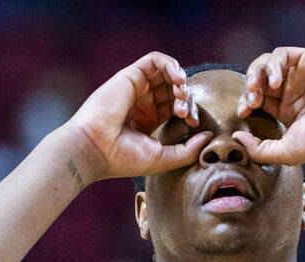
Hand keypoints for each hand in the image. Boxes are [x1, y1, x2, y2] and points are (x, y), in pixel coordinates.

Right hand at [63, 52, 213, 183]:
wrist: (96, 150)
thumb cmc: (123, 158)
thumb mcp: (163, 158)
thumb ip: (188, 150)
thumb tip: (209, 135)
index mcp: (147, 120)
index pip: (176, 106)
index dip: (189, 111)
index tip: (192, 124)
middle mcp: (142, 102)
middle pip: (174, 89)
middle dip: (186, 98)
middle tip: (184, 112)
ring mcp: (136, 89)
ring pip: (167, 73)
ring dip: (180, 80)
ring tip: (182, 94)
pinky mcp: (131, 76)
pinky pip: (155, 60)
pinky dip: (171, 65)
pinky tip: (178, 79)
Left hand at [233, 47, 304, 164]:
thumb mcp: (285, 152)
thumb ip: (259, 149)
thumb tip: (237, 136)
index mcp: (286, 110)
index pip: (257, 99)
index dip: (245, 103)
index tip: (243, 112)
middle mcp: (292, 90)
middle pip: (258, 80)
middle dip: (248, 89)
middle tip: (251, 102)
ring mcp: (300, 74)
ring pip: (266, 64)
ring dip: (256, 74)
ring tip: (258, 89)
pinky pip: (281, 54)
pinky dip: (273, 65)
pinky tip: (276, 82)